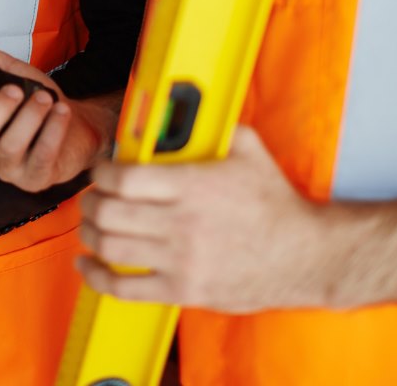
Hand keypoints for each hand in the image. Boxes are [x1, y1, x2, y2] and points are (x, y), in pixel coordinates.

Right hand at [0, 34, 116, 191]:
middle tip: (14, 89)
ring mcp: (10, 168)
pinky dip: (52, 131)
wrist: (76, 125)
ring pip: (10, 148)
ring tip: (44, 97)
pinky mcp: (37, 178)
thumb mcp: (11, 75)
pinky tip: (60, 111)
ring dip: (28, 118)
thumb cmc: (37, 101)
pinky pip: (41, 158)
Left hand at [78, 125, 323, 310]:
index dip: (101, 173)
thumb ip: (212, 126)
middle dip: (90, 202)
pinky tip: (88, 265)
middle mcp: (182, 223)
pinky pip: (127, 288)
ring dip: (89, 234)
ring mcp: (182, 260)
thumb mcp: (247, 149)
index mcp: (191, 185)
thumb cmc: (276, 202)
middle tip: (92, 197)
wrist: (308, 256)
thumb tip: (187, 107)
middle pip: (108, 213)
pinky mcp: (185, 290)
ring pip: (111, 248)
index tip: (101, 171)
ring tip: (90, 226)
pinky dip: (98, 277)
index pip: (123, 178)